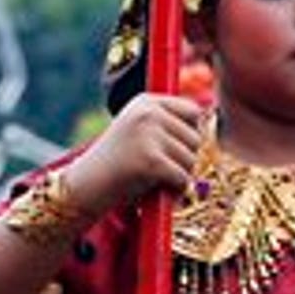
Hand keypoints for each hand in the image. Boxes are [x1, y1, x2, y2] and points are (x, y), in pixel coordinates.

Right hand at [63, 93, 203, 215]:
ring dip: (179, 176)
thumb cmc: (115, 164)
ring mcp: (149, 135)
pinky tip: (157, 192)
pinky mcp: (151, 160)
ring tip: (156, 181)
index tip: (171, 150)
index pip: (192, 111)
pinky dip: (175, 190)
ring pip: (191, 159)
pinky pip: (183, 177)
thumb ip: (166, 123)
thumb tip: (209, 114)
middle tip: (161, 171)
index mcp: (146, 101)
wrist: (85, 186)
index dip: (189, 135)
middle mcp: (148, 113)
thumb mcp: (138, 131)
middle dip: (184, 159)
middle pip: (195, 137)